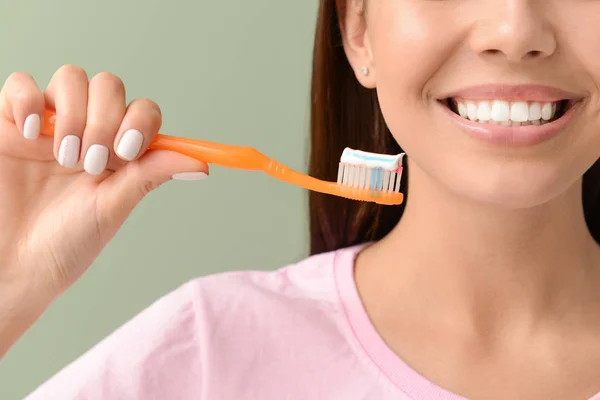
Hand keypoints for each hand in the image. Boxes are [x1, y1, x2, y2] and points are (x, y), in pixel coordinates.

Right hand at [0, 65, 207, 354]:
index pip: (141, 111)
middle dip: (105, 119)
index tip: (129, 151)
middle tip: (92, 162)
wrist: (13, 266)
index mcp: (117, 152)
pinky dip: (28, 100)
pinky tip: (31, 133)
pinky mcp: (8, 124)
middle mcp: (86, 131)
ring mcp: (49, 125)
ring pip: (71, 78)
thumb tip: (199, 161)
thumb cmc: (64, 244)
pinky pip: (19, 85)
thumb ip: (148, 175)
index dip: (140, 121)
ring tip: (64, 157)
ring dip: (75, 114)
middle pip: (108, 86)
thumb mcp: (112, 208)